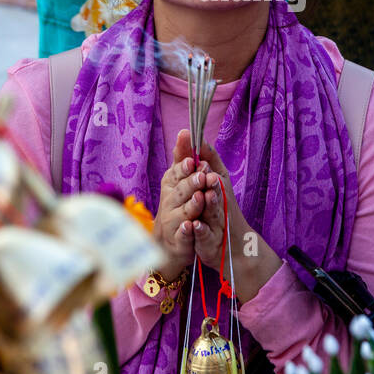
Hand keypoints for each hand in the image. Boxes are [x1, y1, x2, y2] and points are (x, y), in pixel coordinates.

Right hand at [153, 129, 207, 279]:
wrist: (174, 242)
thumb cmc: (184, 204)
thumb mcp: (187, 179)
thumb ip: (187, 157)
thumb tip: (186, 132)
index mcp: (173, 184)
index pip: (177, 173)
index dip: (184, 167)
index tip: (193, 160)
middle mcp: (170, 201)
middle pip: (181, 191)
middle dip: (191, 182)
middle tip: (203, 175)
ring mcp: (173, 221)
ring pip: (183, 212)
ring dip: (192, 204)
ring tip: (201, 197)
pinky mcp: (179, 240)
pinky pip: (182, 235)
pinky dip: (186, 231)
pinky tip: (191, 226)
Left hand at [191, 142, 244, 271]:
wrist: (233, 245)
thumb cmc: (221, 208)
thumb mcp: (216, 181)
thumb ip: (206, 159)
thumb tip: (193, 134)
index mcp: (218, 188)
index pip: (213, 175)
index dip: (207, 166)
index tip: (199, 157)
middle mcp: (219, 204)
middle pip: (216, 192)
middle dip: (212, 183)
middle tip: (207, 175)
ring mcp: (216, 223)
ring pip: (213, 212)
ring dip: (210, 204)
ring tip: (205, 196)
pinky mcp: (211, 241)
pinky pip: (206, 235)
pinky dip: (201, 230)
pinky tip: (195, 226)